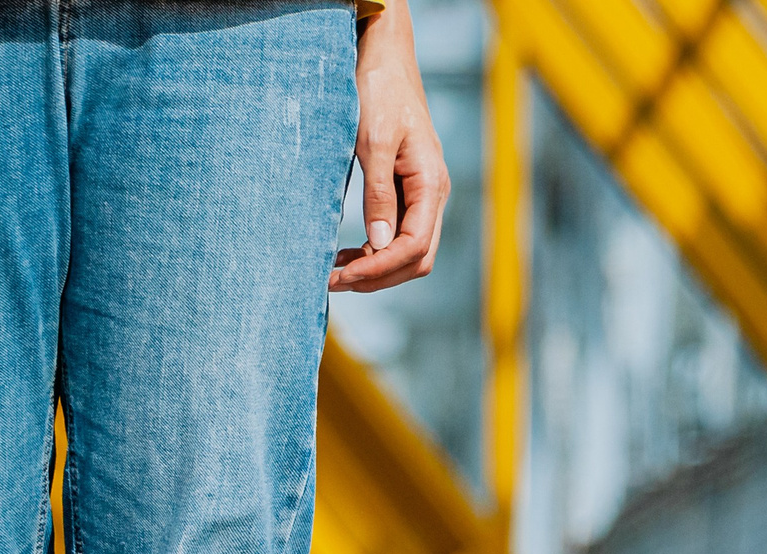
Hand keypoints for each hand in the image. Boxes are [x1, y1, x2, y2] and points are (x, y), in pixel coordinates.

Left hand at [329, 3, 448, 293]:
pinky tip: (348, 254)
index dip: (379, 268)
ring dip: (375, 268)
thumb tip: (377, 242)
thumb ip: (379, 193)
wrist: (384, 58)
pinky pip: (397, 235)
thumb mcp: (374, 141)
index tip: (342, 276)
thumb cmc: (380, 91)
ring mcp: (422, 195)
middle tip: (333, 282)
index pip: (414, 247)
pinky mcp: (407, 191)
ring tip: (335, 271)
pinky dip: (374, 251)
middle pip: (416, 259)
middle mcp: (433, 195)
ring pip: (408, 252)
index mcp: (431, 184)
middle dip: (377, 277)